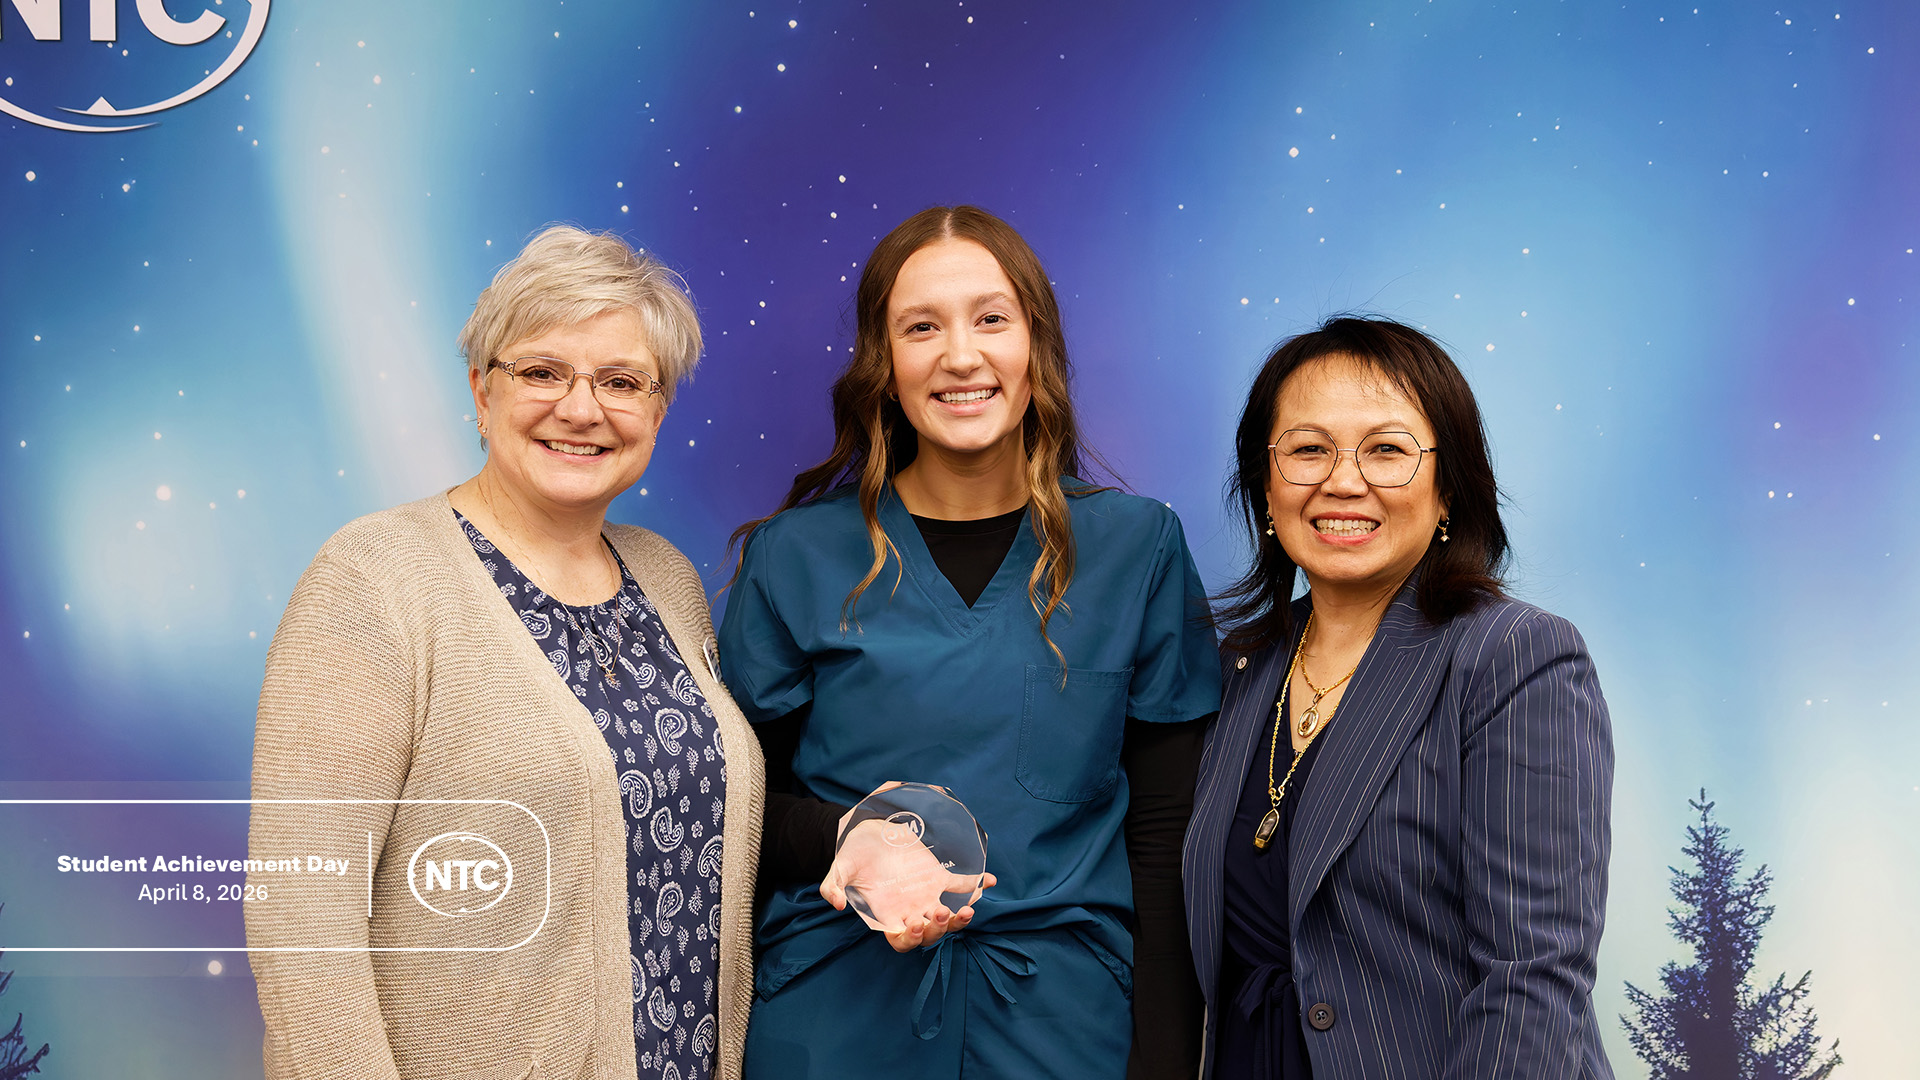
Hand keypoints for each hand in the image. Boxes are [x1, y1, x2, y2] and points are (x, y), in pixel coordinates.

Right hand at [819, 782, 995, 952]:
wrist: (867, 834)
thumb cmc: (853, 855)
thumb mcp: (839, 868)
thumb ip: (834, 886)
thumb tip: (837, 904)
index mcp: (887, 913)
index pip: (901, 940)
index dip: (910, 940)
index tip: (914, 927)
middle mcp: (909, 910)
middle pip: (929, 934)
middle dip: (938, 931)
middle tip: (941, 914)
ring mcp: (925, 895)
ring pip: (946, 918)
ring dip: (958, 919)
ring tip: (967, 910)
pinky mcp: (936, 877)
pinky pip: (960, 885)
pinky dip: (975, 884)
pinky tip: (989, 880)